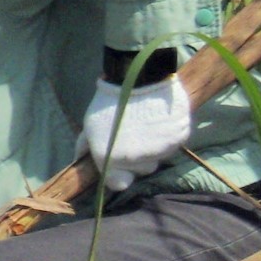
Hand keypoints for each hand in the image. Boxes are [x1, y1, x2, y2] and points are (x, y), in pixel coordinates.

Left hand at [81, 75, 191, 191]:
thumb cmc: (109, 100)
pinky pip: (175, 143)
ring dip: (155, 146)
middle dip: (138, 157)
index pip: (119, 184)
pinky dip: (169, 135)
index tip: (120, 162)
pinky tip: (161, 119)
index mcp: (112, 159)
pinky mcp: (180, 138)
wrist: (139, 76)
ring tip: (148, 125)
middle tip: (135, 135)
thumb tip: (80, 159)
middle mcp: (138, 161)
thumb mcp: (90, 124)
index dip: (119, 175)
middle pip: (142, 169)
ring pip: (160, 156)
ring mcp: (162, 150)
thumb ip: (86, 146)